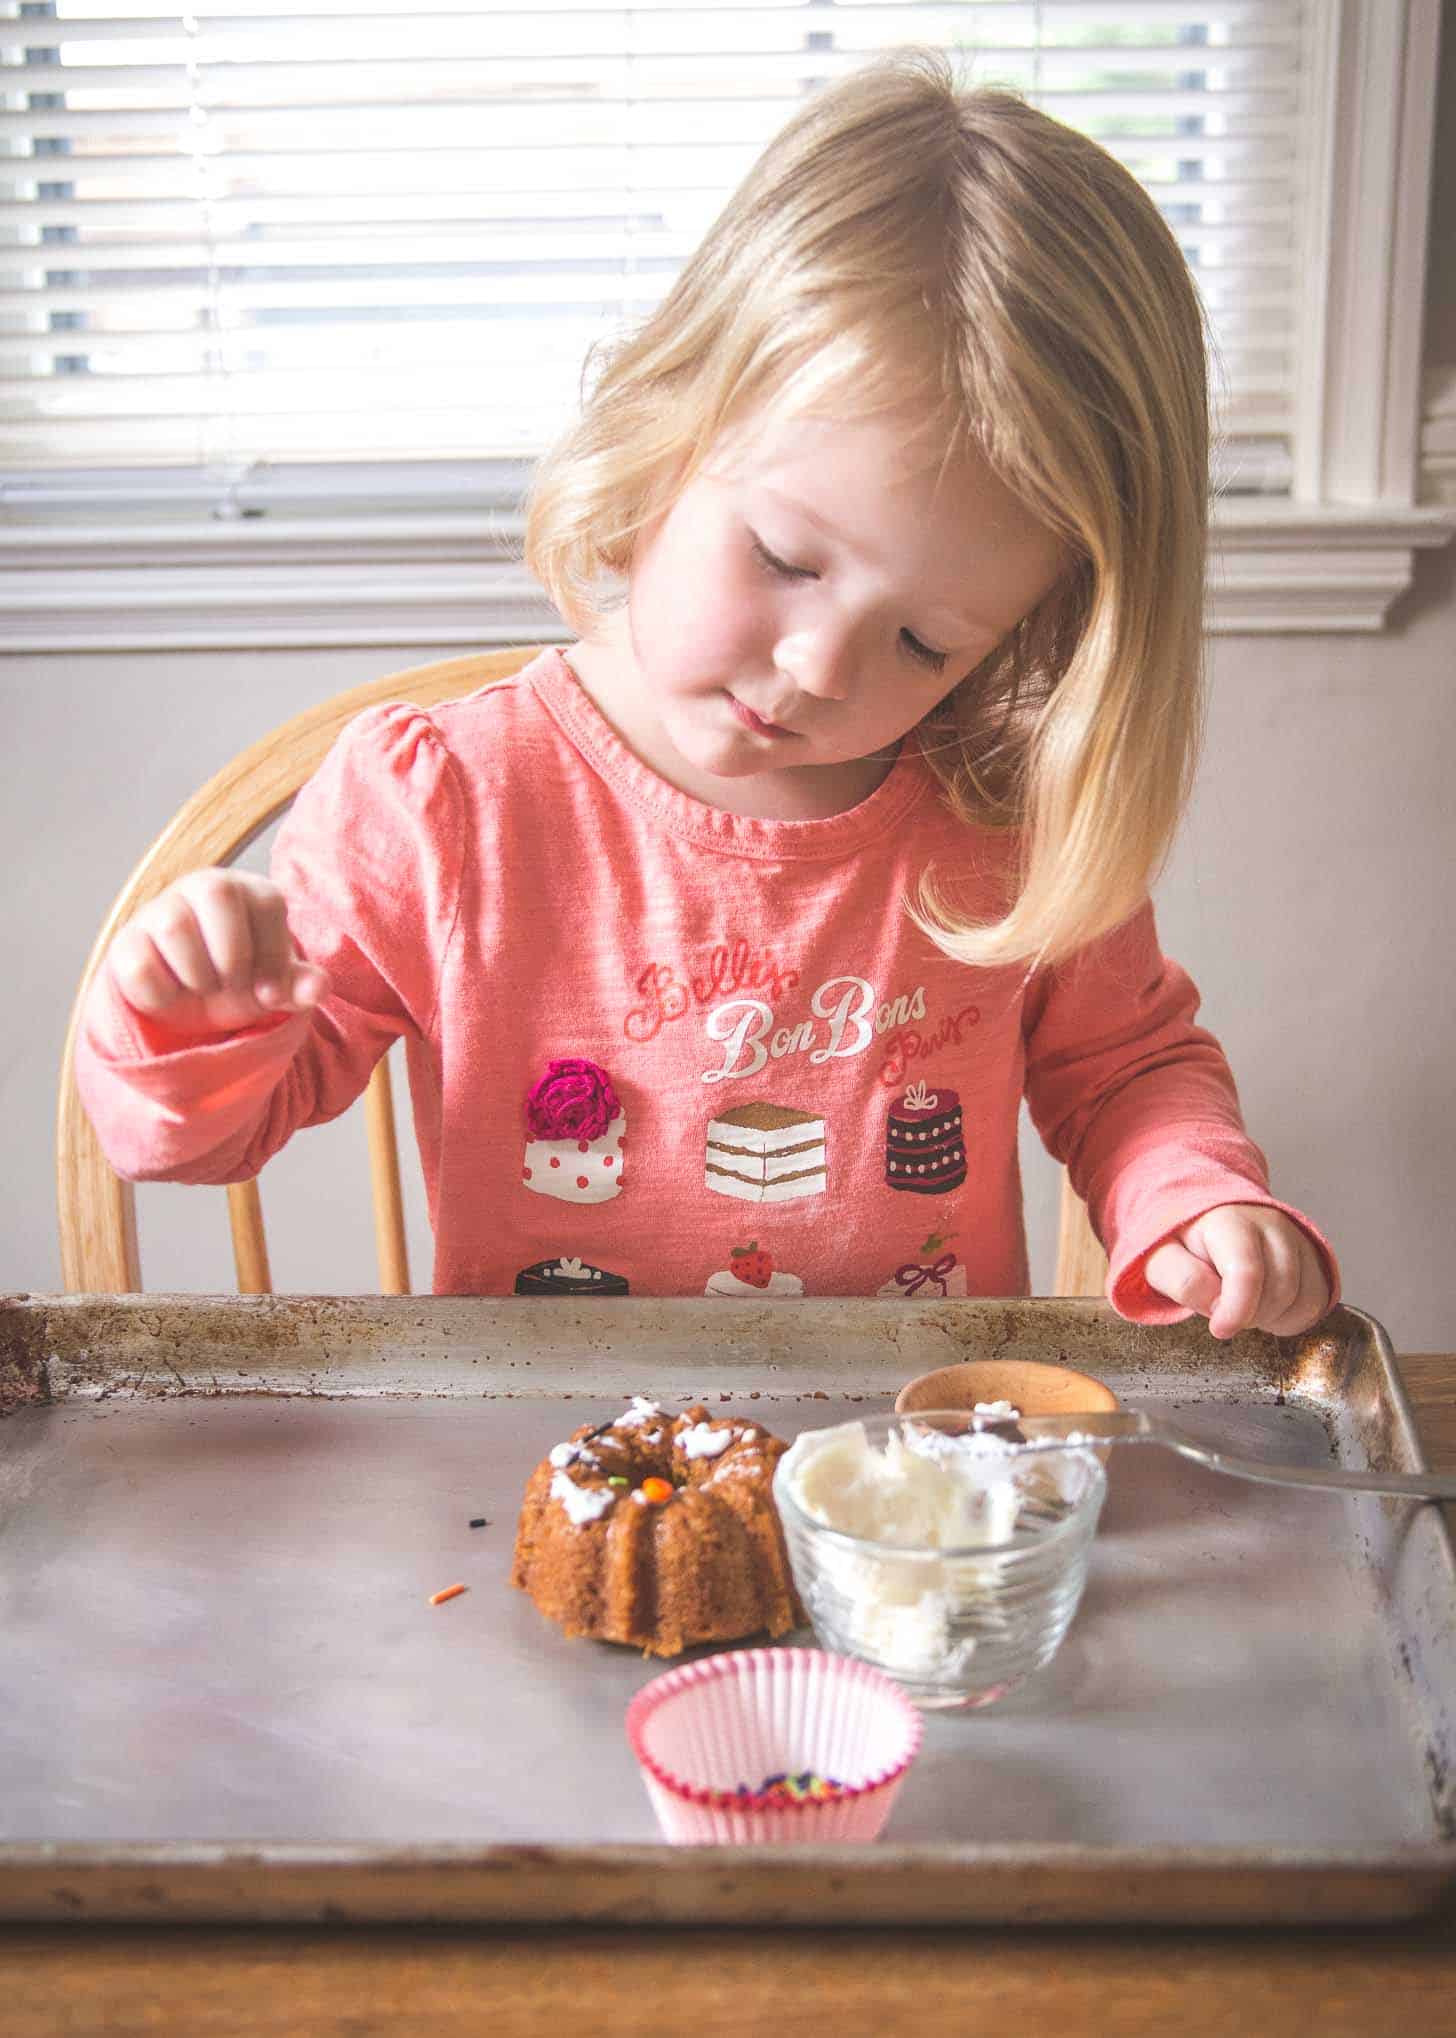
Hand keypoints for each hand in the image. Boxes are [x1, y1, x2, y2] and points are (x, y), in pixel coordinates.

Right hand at [105, 869, 328, 1038]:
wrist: (188, 1003)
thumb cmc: (241, 982)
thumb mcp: (275, 987)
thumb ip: (301, 986)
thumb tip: (318, 988)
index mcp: (247, 891)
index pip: (267, 902)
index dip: (271, 955)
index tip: (269, 992)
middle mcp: (202, 888)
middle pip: (217, 892)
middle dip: (233, 954)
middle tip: (233, 985)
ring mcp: (160, 910)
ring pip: (174, 926)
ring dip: (198, 975)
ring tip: (204, 988)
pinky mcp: (126, 942)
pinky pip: (139, 965)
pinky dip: (162, 995)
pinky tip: (173, 994)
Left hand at [1144, 1204, 1330, 1339]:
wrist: (1208, 1220)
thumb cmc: (1184, 1243)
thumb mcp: (1162, 1259)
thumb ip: (1183, 1281)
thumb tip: (1218, 1306)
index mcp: (1229, 1220)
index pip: (1247, 1271)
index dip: (1237, 1310)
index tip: (1220, 1330)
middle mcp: (1273, 1224)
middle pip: (1279, 1290)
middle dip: (1249, 1315)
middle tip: (1223, 1311)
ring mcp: (1298, 1239)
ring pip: (1303, 1299)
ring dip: (1271, 1318)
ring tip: (1243, 1307)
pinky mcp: (1315, 1256)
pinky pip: (1317, 1302)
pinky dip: (1292, 1318)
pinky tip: (1266, 1309)